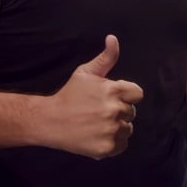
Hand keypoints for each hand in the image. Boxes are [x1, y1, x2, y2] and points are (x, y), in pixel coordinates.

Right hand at [39, 35, 143, 159]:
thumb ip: (106, 58)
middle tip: (98, 112)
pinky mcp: (106, 147)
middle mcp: (115, 110)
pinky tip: (98, 136)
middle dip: (119, 112)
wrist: (48, 120)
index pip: (137, 94)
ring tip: (97, 125)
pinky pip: (122, 145)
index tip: (111, 98)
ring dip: (117, 128)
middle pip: (131, 112)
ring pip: (127, 129)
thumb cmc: (69, 95)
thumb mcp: (86, 73)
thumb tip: (113, 38)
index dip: (126, 96)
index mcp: (114, 90)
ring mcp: (111, 130)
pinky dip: (113, 143)